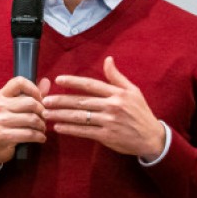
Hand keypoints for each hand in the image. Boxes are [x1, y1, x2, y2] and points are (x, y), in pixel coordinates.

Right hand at [0, 76, 51, 167]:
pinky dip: (39, 137)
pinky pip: (29, 134)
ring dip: (42, 126)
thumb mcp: (12, 107)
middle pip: (31, 103)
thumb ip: (30, 95)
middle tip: (44, 118)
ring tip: (42, 129)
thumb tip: (46, 81)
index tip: (40, 99)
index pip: (19, 82)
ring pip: (32, 119)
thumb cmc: (4, 124)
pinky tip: (40, 138)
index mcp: (0, 96)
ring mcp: (0, 120)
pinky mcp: (3, 135)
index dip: (34, 88)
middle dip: (42, 112)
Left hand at [41, 56, 164, 157]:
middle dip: (60, 100)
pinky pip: (84, 131)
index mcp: (117, 93)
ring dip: (61, 115)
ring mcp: (109, 122)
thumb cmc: (141, 112)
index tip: (58, 80)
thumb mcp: (133, 91)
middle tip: (44, 100)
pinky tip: (58, 127)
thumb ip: (117, 77)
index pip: (91, 85)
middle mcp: (112, 106)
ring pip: (80, 117)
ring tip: (47, 113)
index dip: (73, 82)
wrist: (152, 138)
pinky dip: (70, 129)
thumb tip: (108, 59)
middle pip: (81, 101)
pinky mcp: (107, 136)